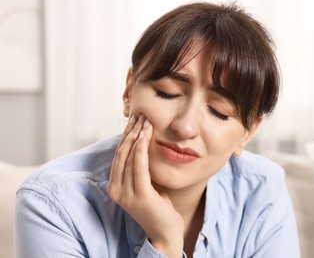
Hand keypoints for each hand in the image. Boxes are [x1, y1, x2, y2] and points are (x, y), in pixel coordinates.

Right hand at [106, 115, 183, 256]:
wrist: (165, 231)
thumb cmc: (158, 206)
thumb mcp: (145, 184)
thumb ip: (139, 169)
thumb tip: (141, 145)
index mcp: (114, 186)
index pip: (118, 155)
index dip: (125, 136)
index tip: (133, 120)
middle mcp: (116, 190)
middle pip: (121, 153)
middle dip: (130, 132)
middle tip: (140, 115)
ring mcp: (126, 194)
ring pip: (128, 156)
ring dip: (137, 136)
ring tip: (145, 121)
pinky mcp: (139, 196)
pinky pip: (139, 165)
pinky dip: (142, 147)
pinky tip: (147, 135)